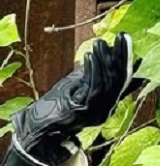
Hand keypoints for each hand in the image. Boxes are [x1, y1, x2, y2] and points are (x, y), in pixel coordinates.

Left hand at [12, 32, 138, 165]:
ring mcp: (95, 112)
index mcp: (105, 105)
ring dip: (105, 60)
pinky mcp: (83, 110)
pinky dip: (93, 70)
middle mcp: (105, 110)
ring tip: (101, 43)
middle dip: (122, 56)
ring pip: (108, 82)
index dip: (127, 61)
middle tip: (122, 36)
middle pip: (119, 80)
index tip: (126, 42)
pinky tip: (89, 56)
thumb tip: (108, 58)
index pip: (122, 81)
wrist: (38, 129)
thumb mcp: (78, 88)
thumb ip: (93, 76)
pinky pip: (93, 87)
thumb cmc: (55, 106)